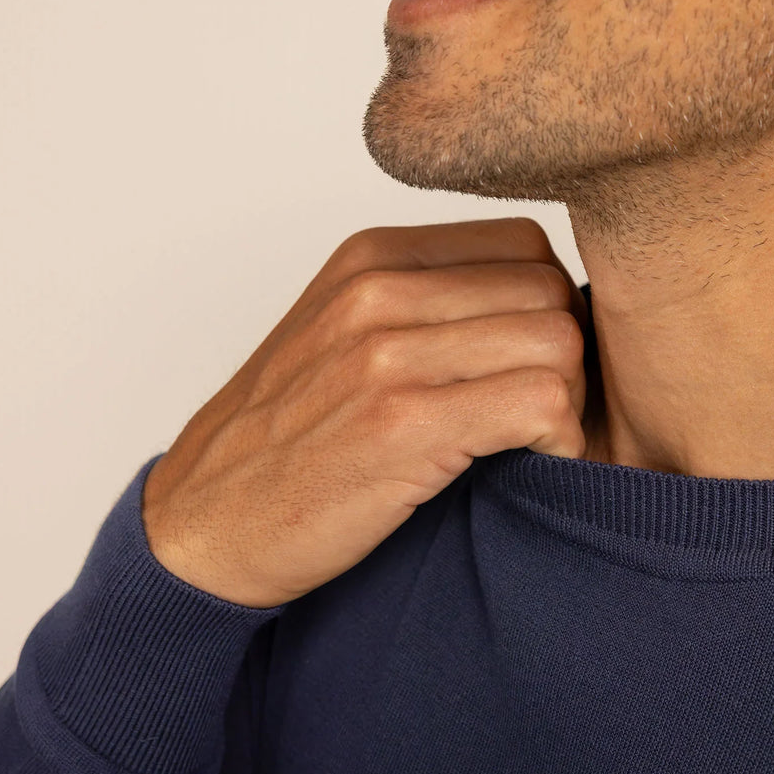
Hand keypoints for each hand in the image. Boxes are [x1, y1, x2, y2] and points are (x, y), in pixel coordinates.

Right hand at [141, 217, 590, 608]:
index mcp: (370, 260)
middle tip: (545, 412)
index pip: (525, 247)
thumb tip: (534, 307)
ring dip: (568, 401)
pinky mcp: (401, 424)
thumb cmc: (283, 443)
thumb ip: (423, 306)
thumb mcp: (340, 339)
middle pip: (551, 293)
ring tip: (533, 440)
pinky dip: (560, 439)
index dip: (549, 310)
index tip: (532, 366)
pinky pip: (541, 403)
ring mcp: (385, 354)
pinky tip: (529, 463)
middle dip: (570, 357)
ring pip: (558, 343)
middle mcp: (378, 291)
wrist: (203, 525)